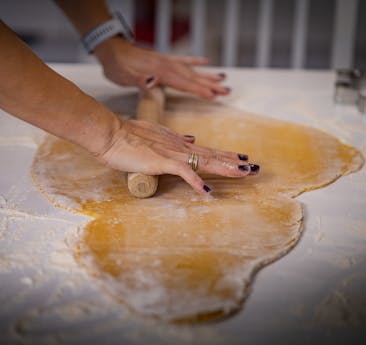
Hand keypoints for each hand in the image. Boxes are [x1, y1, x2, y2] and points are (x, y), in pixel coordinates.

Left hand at [94, 37, 229, 98]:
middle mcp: (166, 65)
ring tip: (224, 80)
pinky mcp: (163, 59)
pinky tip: (207, 62)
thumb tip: (155, 82)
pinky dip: (195, 61)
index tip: (213, 95)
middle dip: (210, 84)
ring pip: (191, 69)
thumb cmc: (116, 66)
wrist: (111, 50)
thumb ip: (139, 80)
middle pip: (192, 77)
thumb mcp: (123, 76)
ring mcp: (166, 61)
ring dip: (207, 75)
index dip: (198, 89)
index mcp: (158, 72)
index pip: (182, 83)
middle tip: (227, 91)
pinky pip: (183, 60)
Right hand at [97, 118, 258, 193]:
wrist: (110, 133)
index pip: (207, 150)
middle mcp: (180, 147)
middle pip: (212, 156)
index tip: (242, 159)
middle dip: (235, 163)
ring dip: (226, 168)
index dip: (226, 155)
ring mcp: (172, 154)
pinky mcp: (161, 161)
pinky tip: (208, 190)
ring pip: (205, 162)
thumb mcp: (155, 133)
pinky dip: (196, 181)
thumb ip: (173, 137)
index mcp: (178, 143)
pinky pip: (183, 172)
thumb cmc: (126, 135)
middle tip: (255, 168)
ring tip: (246, 173)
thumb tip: (190, 138)